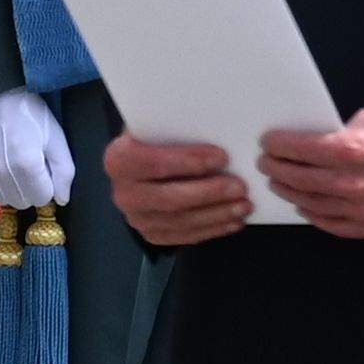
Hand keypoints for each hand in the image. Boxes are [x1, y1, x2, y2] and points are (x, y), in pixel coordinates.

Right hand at [0, 89, 74, 210]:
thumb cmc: (29, 113)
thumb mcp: (55, 137)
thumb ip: (64, 171)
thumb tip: (62, 200)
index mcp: (28, 166)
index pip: (43, 198)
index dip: (47, 184)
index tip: (44, 168)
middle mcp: (3, 173)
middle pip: (23, 202)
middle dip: (30, 188)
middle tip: (28, 165)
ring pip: (3, 200)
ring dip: (11, 189)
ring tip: (11, 165)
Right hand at [101, 127, 247, 247]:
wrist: (141, 166)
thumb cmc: (157, 140)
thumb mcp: (160, 126)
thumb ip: (178, 128)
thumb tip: (217, 131)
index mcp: (119, 160)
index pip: (153, 163)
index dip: (188, 161)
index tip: (222, 157)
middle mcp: (123, 193)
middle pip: (169, 198)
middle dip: (209, 193)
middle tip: (240, 187)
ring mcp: (136, 218)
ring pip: (180, 221)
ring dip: (216, 214)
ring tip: (243, 205)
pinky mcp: (151, 234)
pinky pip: (184, 236)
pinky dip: (212, 230)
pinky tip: (234, 221)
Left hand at [258, 101, 363, 239]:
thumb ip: (337, 131)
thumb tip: (307, 140)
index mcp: (353, 150)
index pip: (300, 150)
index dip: (279, 146)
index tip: (267, 143)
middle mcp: (356, 183)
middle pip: (301, 180)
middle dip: (278, 169)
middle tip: (268, 163)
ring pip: (313, 205)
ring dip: (292, 193)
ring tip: (281, 183)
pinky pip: (336, 226)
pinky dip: (316, 215)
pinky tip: (305, 206)